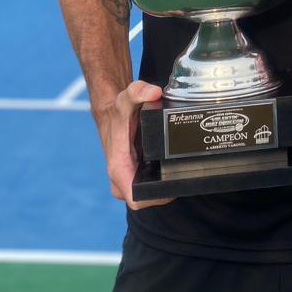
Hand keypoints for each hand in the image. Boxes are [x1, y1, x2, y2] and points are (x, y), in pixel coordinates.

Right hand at [98, 80, 170, 209]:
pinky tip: (171, 166)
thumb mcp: (126, 98)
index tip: (172, 184)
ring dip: (163, 185)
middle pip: (148, 199)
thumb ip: (138, 91)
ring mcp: (128, 179)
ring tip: (177, 168)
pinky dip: (160, 178)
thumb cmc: (118, 112)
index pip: (138, 200)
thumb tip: (153, 92)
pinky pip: (150, 185)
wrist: (111, 115)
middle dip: (164, 191)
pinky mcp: (135, 175)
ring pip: (150, 193)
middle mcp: (122, 179)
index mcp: (119, 169)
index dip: (156, 198)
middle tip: (181, 172)